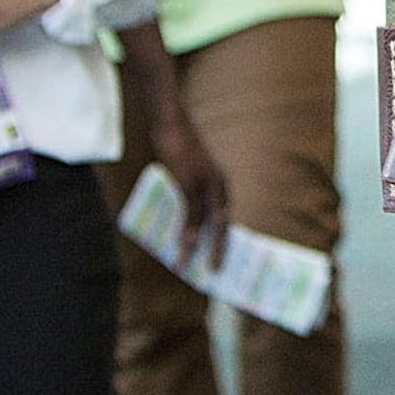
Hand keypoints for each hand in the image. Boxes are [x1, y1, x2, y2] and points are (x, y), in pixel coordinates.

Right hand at [149, 98, 232, 271]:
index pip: (226, 218)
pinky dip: (187, 234)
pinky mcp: (190, 182)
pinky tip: (181, 248)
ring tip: (189, 268)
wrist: (169, 121)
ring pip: (208, 224)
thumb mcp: (183, 174)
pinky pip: (191, 215)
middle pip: (223, 225)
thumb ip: (186, 196)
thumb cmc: (175, 146)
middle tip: (216, 273)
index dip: (224, 240)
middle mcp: (219, 186)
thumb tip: (182, 220)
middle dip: (219, 251)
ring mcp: (206, 185)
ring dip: (198, 248)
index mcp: (220, 185)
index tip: (222, 260)